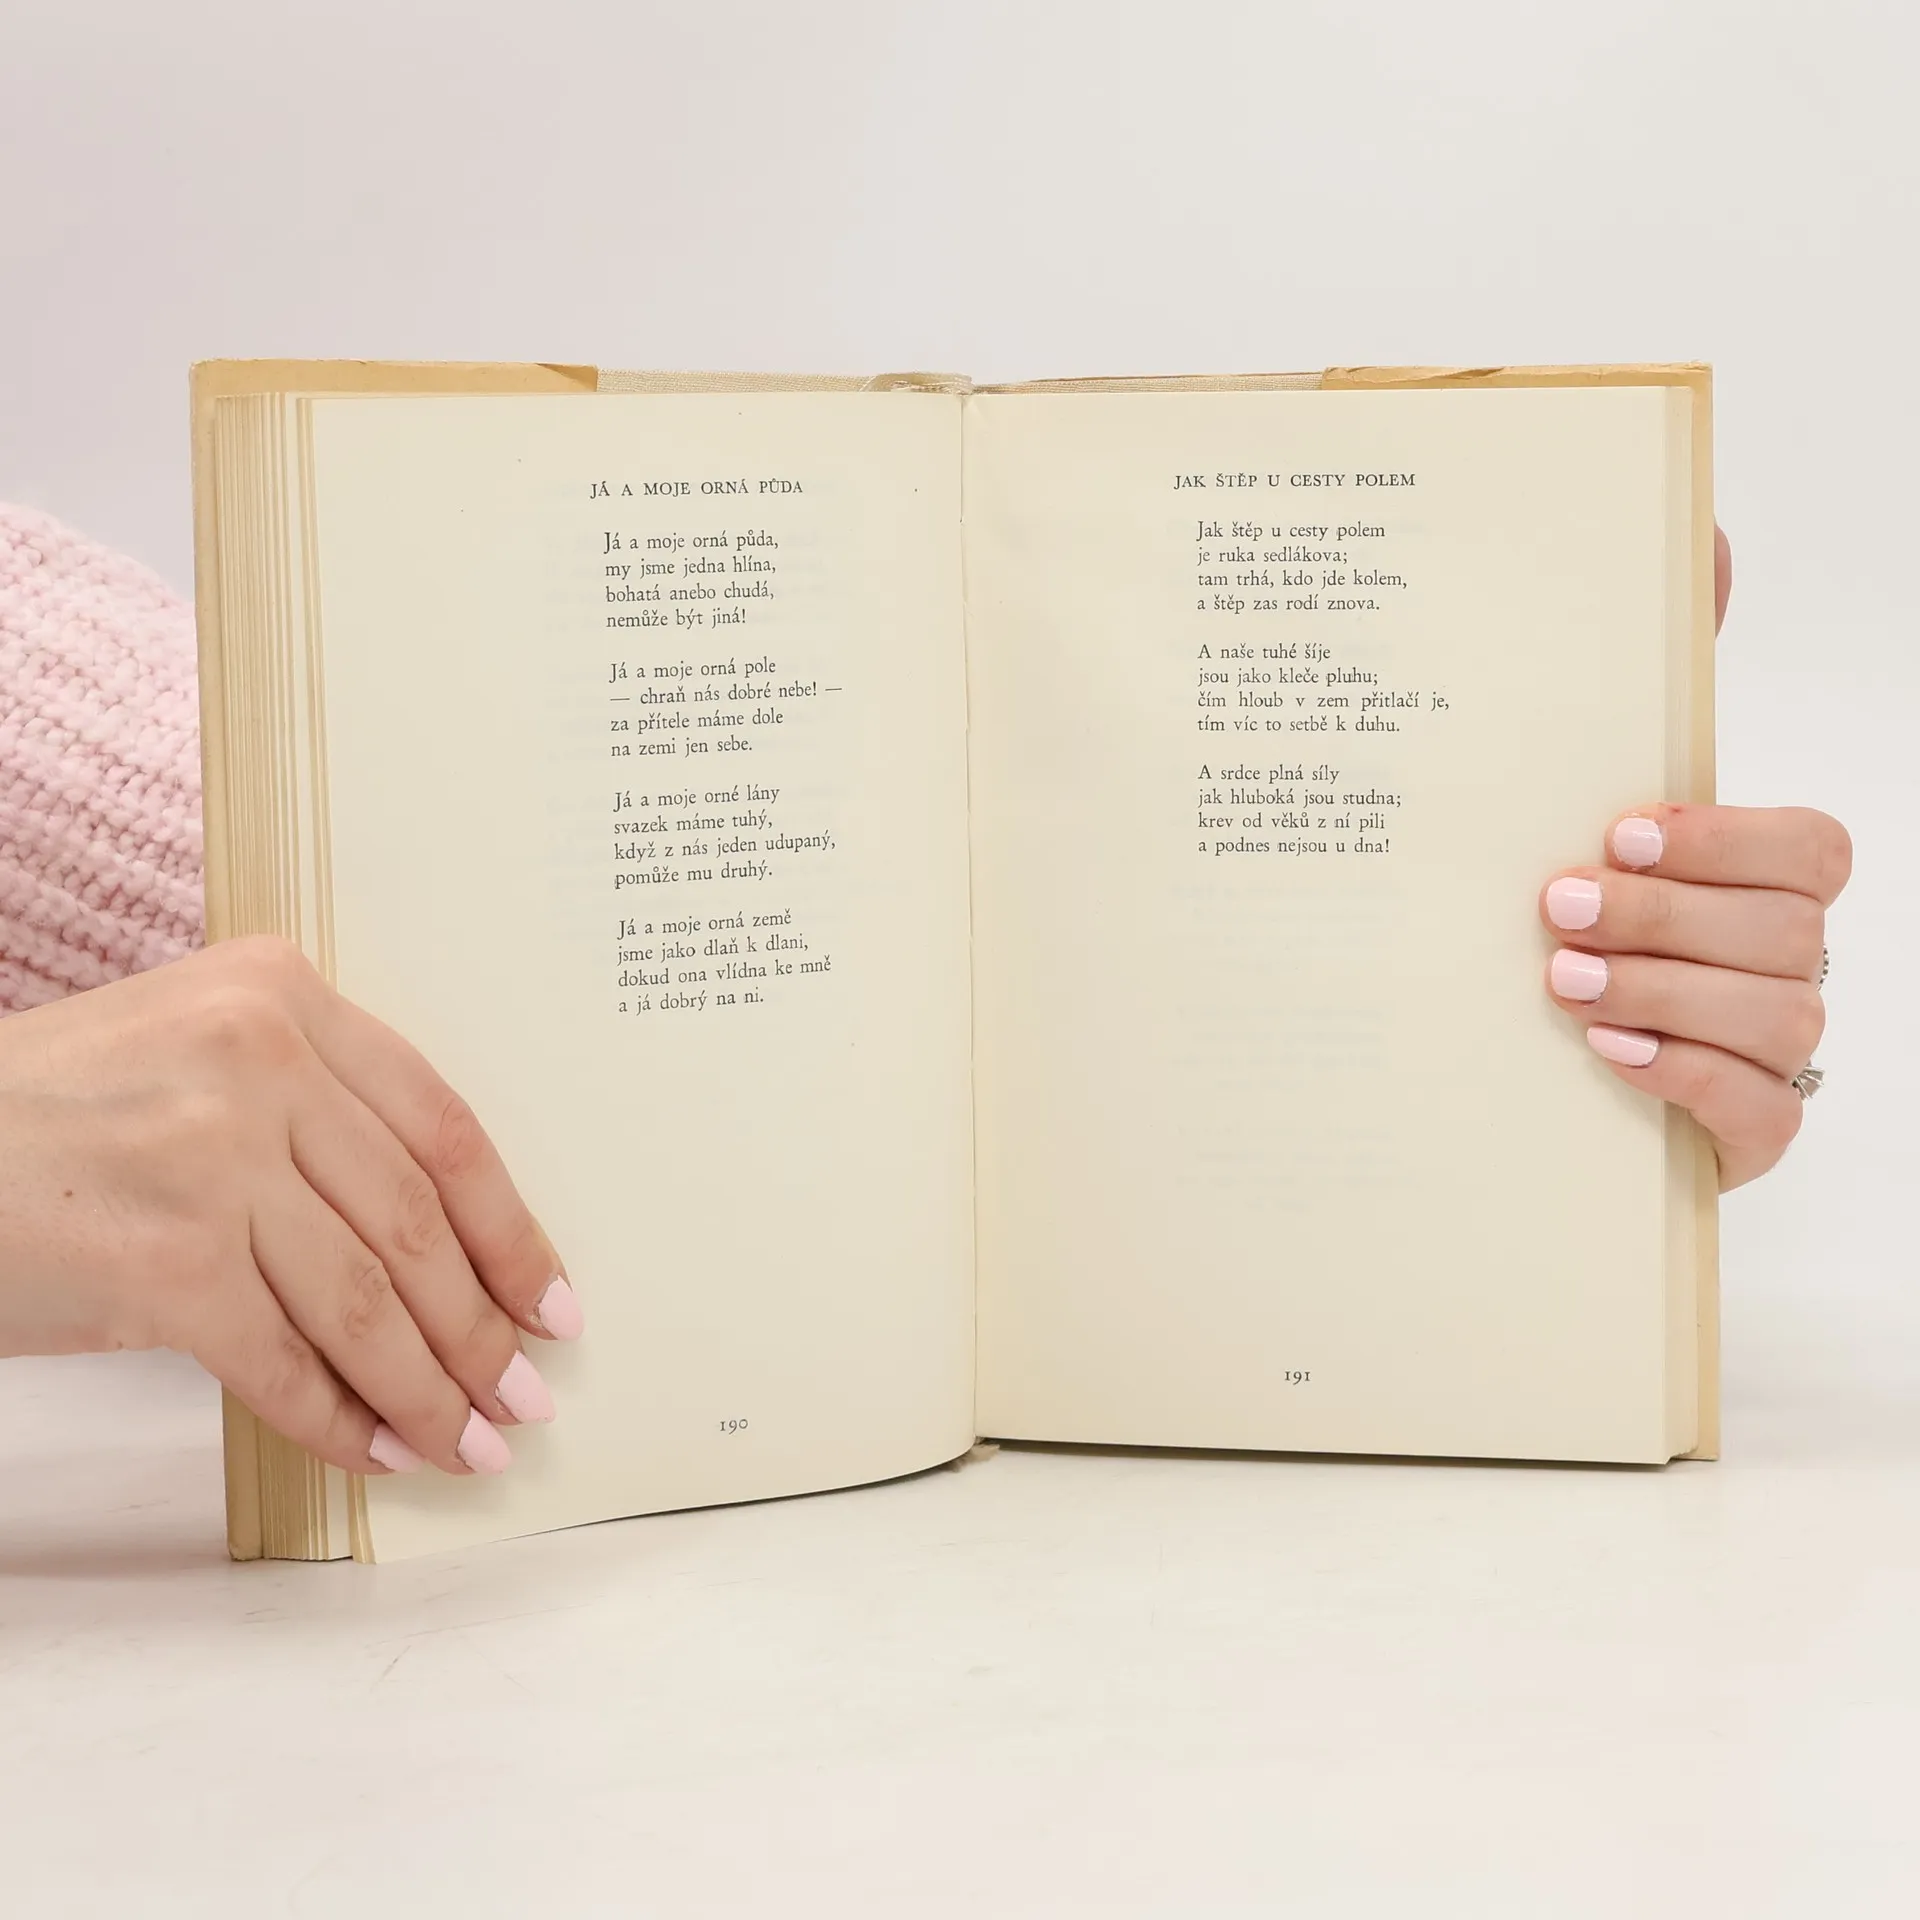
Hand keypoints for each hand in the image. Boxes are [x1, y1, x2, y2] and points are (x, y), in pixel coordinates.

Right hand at [0, 936, 581, 1473]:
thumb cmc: (54, 1113)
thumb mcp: (195, 1054)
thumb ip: (313, 1109)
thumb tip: (441, 1251)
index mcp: (281, 993)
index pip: (442, 1127)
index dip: (511, 1230)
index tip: (553, 1300)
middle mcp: (257, 1059)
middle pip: (415, 1222)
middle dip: (482, 1328)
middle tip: (525, 1396)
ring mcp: (209, 1158)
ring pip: (365, 1301)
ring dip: (429, 1390)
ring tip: (470, 1442)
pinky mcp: (160, 1261)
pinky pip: (283, 1361)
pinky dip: (340, 1419)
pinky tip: (379, 1451)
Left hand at [1540, 528, 1851, 1188]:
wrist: (1531, 1060)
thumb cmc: (1577, 919)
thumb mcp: (1588, 806)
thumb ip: (1652, 687)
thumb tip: (1708, 538)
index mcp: (1761, 879)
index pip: (1809, 848)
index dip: (1726, 837)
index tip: (1619, 827)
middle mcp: (1784, 957)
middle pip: (1787, 929)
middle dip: (1670, 914)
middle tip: (1560, 907)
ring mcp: (1777, 1050)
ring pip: (1779, 1016)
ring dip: (1667, 992)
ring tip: (1564, 984)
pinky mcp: (1750, 1132)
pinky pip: (1764, 1114)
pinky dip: (1688, 1080)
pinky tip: (1611, 1055)